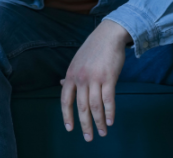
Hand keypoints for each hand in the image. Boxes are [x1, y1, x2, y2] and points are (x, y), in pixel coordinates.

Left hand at [60, 20, 131, 141]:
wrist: (109, 35)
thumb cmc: (93, 48)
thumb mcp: (77, 61)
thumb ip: (71, 75)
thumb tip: (61, 83)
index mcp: (71, 75)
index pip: (65, 100)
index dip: (67, 115)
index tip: (69, 128)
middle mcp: (81, 78)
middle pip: (81, 107)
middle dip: (84, 124)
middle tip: (88, 137)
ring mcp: (95, 78)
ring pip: (95, 106)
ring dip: (99, 122)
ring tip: (102, 132)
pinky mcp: (109, 77)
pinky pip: (108, 99)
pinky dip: (109, 112)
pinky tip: (111, 121)